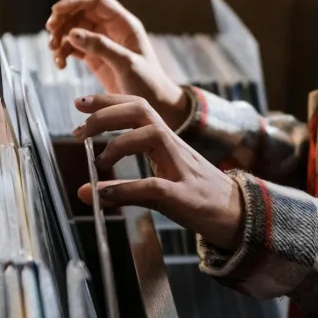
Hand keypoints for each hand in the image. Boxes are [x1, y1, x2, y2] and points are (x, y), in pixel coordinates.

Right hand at [46, 0, 189, 129]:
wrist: (156, 106)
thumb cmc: (148, 83)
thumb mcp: (126, 64)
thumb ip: (101, 47)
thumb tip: (72, 33)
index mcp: (124, 23)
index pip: (95, 0)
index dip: (74, 1)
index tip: (55, 11)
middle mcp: (111, 29)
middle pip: (80, 12)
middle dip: (62, 19)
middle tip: (50, 33)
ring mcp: (101, 42)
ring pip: (73, 29)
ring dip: (60, 38)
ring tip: (55, 53)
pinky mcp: (94, 57)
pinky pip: (73, 47)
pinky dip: (63, 53)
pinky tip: (61, 65)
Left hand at [73, 94, 244, 250]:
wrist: (238, 216)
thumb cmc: (198, 198)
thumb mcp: (155, 190)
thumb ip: (121, 188)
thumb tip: (84, 191)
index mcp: (167, 142)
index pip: (138, 108)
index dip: (109, 101)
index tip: (80, 103)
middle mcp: (174, 147)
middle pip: (142, 112)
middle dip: (107, 113)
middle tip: (79, 130)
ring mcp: (181, 170)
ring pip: (151, 137)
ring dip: (118, 144)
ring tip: (98, 161)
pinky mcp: (183, 197)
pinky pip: (152, 187)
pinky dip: (125, 189)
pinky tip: (103, 195)